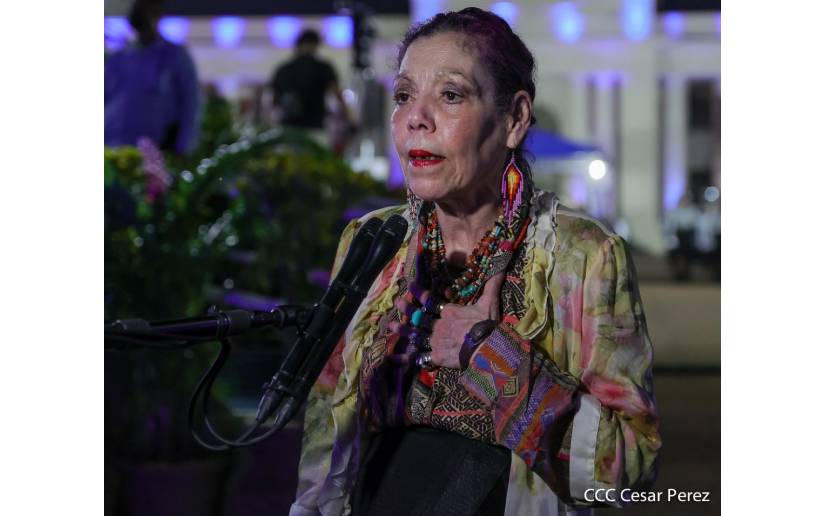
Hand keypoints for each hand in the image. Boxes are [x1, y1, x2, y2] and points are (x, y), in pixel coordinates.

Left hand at [389, 273, 504, 368]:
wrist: (487, 349)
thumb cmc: (487, 325)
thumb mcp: (490, 302)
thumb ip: (492, 284)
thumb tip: (500, 263)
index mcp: (450, 312)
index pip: (431, 300)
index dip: (419, 293)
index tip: (409, 286)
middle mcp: (439, 325)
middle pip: (420, 317)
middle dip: (407, 309)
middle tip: (396, 302)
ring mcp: (436, 342)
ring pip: (416, 335)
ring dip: (403, 331)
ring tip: (391, 327)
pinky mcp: (436, 357)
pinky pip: (419, 357)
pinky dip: (408, 357)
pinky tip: (396, 357)